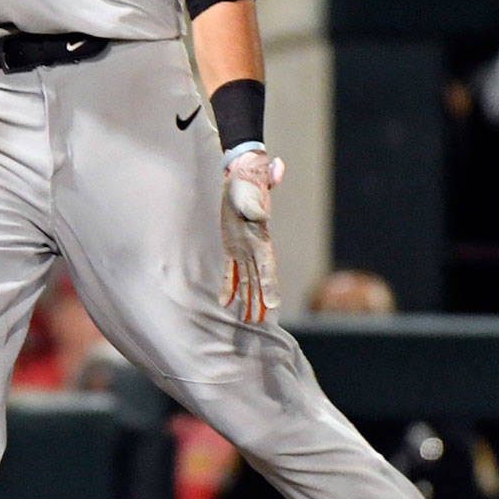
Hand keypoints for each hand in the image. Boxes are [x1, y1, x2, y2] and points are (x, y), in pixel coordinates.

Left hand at [219, 150, 284, 321]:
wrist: (242, 175)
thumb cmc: (248, 182)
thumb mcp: (251, 191)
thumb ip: (256, 202)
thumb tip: (263, 208)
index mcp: (261, 238)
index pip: (267, 266)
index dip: (270, 286)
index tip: (273, 306)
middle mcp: (255, 247)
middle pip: (258, 279)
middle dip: (259, 301)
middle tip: (258, 323)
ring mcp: (244, 248)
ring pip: (246, 279)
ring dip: (246, 299)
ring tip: (247, 321)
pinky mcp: (232, 246)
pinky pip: (230, 271)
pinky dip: (229, 287)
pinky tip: (225, 303)